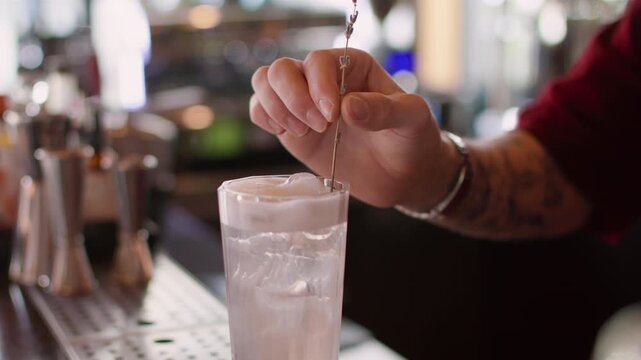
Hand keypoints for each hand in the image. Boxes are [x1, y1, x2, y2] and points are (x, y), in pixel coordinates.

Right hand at [250, 48, 457, 209]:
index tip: (334, 116)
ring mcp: (303, 104)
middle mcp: (323, 80)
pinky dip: (264, 118)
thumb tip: (348, 106)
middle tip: (319, 127)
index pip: (319, 61)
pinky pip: (261, 110)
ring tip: (303, 133)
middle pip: (283, 69)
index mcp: (353, 66)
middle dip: (293, 98)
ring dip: (275, 107)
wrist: (404, 176)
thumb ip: (384, 110)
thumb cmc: (411, 140)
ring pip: (265, 83)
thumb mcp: (411, 120)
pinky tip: (286, 133)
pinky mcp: (292, 129)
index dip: (319, 85)